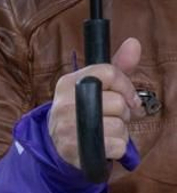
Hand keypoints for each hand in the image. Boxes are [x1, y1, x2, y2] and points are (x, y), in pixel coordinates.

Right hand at [48, 37, 141, 171]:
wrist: (58, 145)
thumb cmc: (82, 111)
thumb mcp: (96, 87)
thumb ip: (117, 66)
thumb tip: (134, 43)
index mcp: (68, 83)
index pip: (108, 73)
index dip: (126, 86)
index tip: (128, 97)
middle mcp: (63, 105)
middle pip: (117, 102)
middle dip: (123, 112)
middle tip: (113, 116)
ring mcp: (67, 128)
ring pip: (118, 125)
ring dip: (120, 131)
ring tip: (106, 132)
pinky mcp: (75, 150)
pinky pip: (116, 146)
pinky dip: (117, 148)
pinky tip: (105, 145)